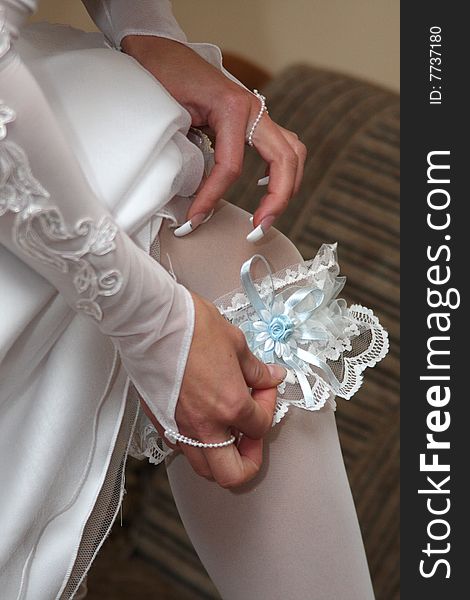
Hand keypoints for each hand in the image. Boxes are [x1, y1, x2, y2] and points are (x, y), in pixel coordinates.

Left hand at [122, 35, 306, 236]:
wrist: (158, 49)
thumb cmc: (160, 75)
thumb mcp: (169, 114)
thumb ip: (185, 151)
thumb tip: (190, 196)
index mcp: (233, 107)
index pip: (231, 166)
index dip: (213, 198)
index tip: (195, 220)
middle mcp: (254, 110)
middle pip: (284, 161)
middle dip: (276, 201)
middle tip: (256, 231)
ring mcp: (258, 114)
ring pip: (292, 153)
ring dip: (286, 188)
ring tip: (266, 217)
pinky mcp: (253, 120)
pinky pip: (281, 148)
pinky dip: (282, 171)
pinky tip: (264, 188)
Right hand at [141, 292, 285, 487]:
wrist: (151, 322)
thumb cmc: (191, 327)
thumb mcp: (235, 344)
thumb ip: (255, 370)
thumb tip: (271, 377)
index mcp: (231, 406)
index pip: (261, 426)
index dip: (268, 406)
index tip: (263, 388)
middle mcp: (206, 425)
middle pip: (233, 474)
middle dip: (249, 460)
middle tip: (251, 436)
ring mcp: (180, 428)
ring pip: (204, 468)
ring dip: (221, 457)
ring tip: (227, 431)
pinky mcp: (160, 422)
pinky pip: (182, 448)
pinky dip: (196, 444)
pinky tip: (201, 420)